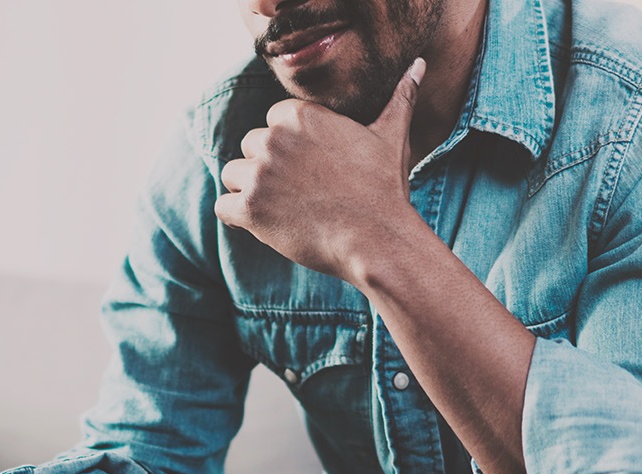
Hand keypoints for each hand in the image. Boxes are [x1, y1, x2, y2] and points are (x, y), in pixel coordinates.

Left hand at [214, 58, 426, 279]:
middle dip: (269, 168)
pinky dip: (239, 217)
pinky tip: (268, 224)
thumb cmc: (384, 188)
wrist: (377, 239)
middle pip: (250, 147)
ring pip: (234, 175)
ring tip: (286, 208)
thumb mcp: (392, 136)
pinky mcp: (249, 207)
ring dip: (252, 192)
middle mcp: (274, 138)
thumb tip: (419, 65)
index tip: (312, 168)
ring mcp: (259, 173)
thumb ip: (399, 98)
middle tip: (302, 192)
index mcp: (300, 115)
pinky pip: (223, 207)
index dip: (290, 148)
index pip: (272, 122)